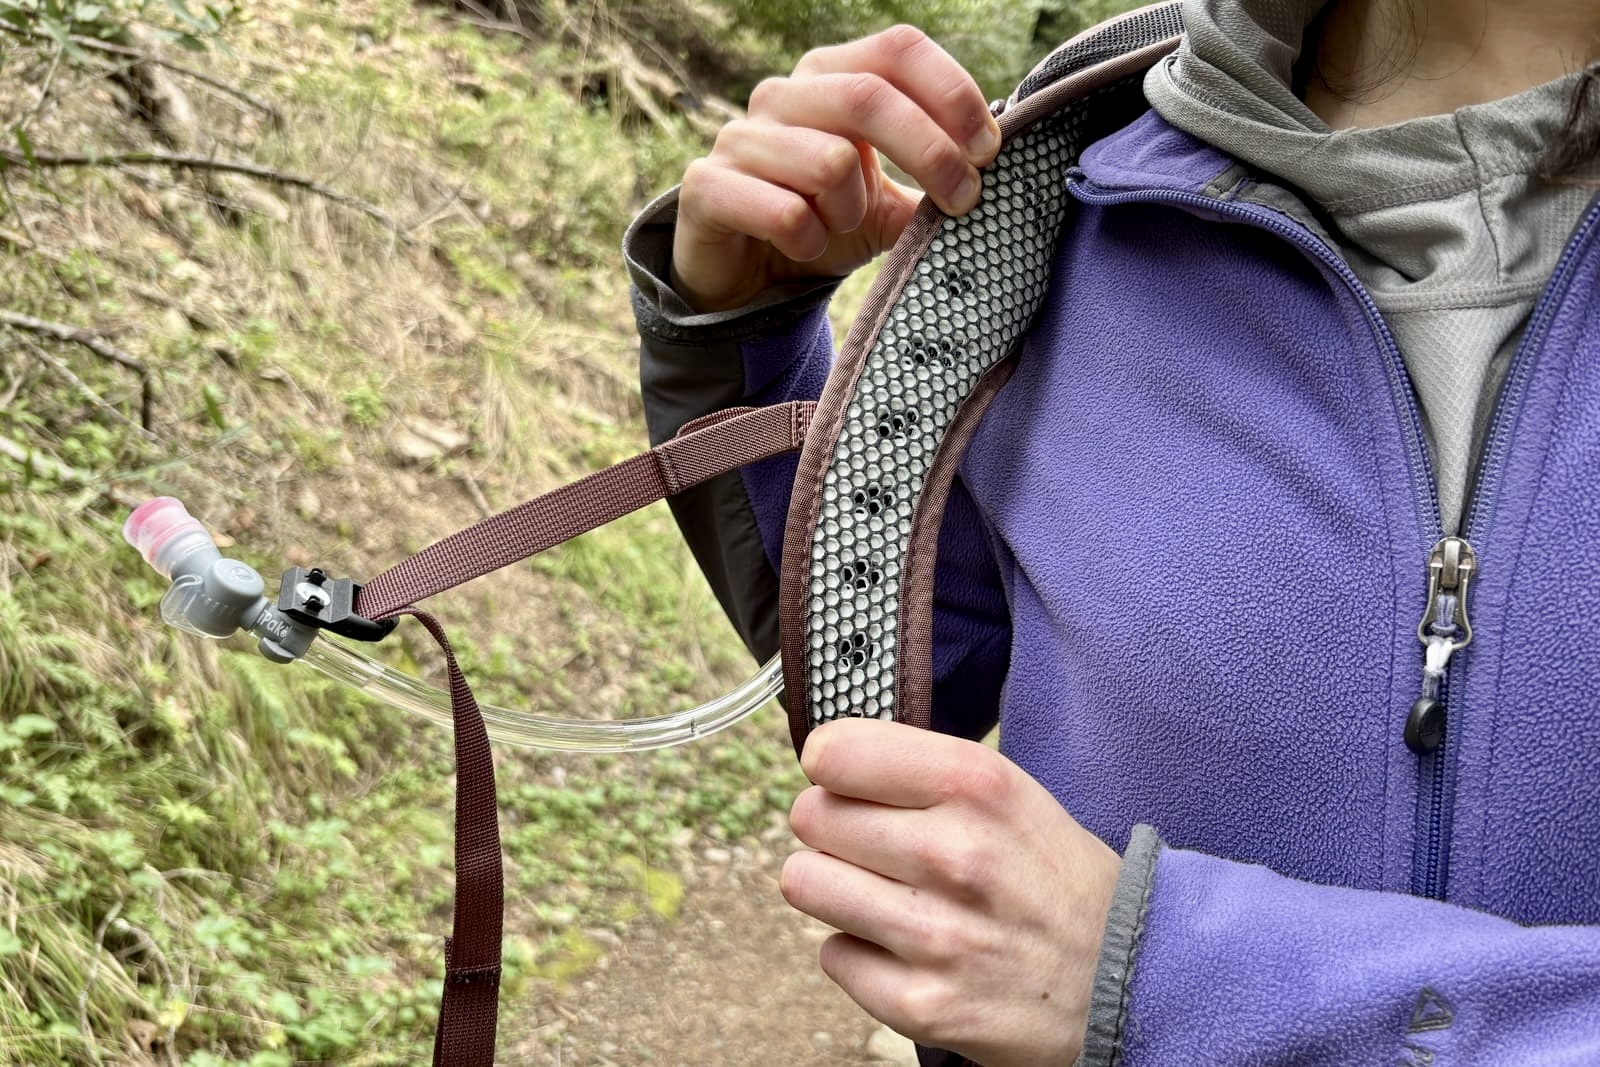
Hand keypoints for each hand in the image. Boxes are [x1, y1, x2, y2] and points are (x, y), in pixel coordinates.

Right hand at [671, 25, 1001, 311]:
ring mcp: (740, 138)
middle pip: (869, 96)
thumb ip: (934, 182)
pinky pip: (784, 213)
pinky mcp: (706, 188)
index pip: (898, 49)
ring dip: (853, 210)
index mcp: (830, 77)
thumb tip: (1002, 170)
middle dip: (931, 152)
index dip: (952, 93)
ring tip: (841, 227)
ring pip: (829, 162)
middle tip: (964, 200)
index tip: (987, 151)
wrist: (744, 276)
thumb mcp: (888, 203)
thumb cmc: (822, 224)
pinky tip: (805, 248)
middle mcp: (782, 95)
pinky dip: (810, 241)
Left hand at [782, 718, 1120, 1065]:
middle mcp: (953, 854)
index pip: (835, 753)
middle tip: (876, 848)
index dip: (833, 768)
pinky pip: (832, 956)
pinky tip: (906, 949)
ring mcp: (935, 934)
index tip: (847, 781)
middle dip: (833, 829)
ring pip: (805, 882)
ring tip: (885, 895)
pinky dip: (860, 953)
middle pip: (811, 816)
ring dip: (835, 888)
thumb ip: (920, 770)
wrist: (1130, 981)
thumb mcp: (1009, 792)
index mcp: (976, 786)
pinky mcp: (922, 1004)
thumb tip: (827, 760)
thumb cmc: (1055, 878)